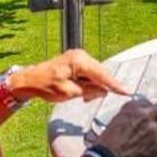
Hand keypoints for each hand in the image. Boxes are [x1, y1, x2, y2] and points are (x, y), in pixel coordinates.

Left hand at [13, 49, 128, 102]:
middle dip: (100, 87)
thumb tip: (103, 91)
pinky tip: (80, 91)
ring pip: (95, 74)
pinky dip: (88, 83)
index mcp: (79, 61)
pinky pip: (88, 73)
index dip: (114, 85)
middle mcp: (80, 55)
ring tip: (82, 97)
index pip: (101, 74)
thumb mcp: (68, 92)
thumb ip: (88, 91)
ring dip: (93, 86)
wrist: (30, 80)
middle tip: (89, 100)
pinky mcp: (76, 62)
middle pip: (100, 73)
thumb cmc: (45, 86)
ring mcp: (78, 57)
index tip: (127, 92)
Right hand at [94, 98, 156, 156]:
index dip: (150, 110)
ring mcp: (153, 131)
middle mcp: (145, 116)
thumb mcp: (116, 121)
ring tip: (155, 138)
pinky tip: (152, 151)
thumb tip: (139, 119)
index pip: (149, 102)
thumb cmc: (106, 145)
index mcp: (133, 108)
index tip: (150, 114)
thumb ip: (131, 117)